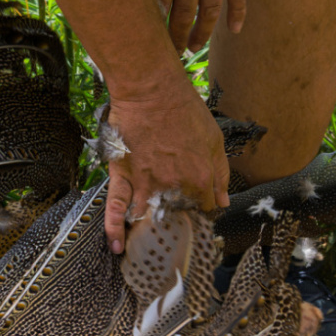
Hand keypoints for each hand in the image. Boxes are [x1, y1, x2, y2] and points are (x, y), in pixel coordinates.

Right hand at [101, 80, 229, 252]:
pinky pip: (116, 207)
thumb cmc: (184, 109)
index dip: (201, 207)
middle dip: (176, 222)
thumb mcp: (214, 138)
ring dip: (148, 234)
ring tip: (148, 247)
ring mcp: (146, 184)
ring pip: (148, 218)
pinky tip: (116, 245)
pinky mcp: (123, 176)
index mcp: (200, 179)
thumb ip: (221, 172)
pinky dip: (114, 228)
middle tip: (173, 223)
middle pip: (176, 215)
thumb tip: (221, 201)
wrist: (151, 89)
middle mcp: (173, 188)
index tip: (197, 206)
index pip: (204, 207)